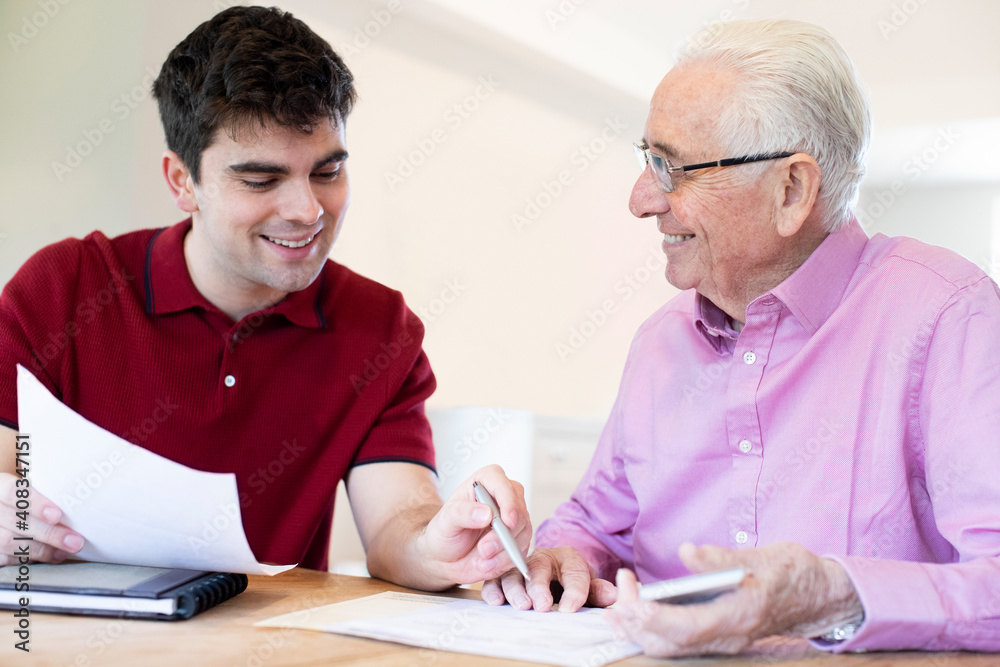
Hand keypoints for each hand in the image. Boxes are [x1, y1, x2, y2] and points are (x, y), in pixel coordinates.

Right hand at [0, 472, 83, 565]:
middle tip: (75, 541)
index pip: (13, 492)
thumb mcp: (31, 488)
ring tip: (65, 552)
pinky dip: (28, 559)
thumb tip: (80, 501)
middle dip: (49, 534)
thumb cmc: (24, 498)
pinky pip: (4, 558)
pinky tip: (49, 558)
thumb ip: (47, 492)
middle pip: (15, 522)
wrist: (7, 510)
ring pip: (8, 542)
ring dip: (41, 550)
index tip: (58, 515)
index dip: (35, 504)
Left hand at [414, 464, 531, 585]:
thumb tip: (487, 513)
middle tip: (484, 550)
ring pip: (523, 532)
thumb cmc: (444, 532)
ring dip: (504, 551)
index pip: (503, 484)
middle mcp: (505, 497)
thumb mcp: (445, 521)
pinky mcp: (518, 540)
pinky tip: (488, 565)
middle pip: (519, 511)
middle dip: (504, 535)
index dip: (509, 502)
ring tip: (482, 561)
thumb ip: (462, 513)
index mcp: (487, 481)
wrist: (445, 557)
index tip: (507, 522)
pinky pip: (521, 550)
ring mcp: (514, 519)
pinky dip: (506, 561)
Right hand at [481, 546, 616, 610]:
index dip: (574, 590)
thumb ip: (598, 591)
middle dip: (539, 587)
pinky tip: (496, 601)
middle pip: (538, 568)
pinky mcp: (504, 575)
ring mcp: (521, 566)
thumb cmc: (570, 582)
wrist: (554, 575)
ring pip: (514, 573)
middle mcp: (542, 558)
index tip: (571, 608)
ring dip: (515, 589)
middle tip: (542, 605)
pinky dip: (493, 589)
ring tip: (521, 605)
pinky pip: (495, 579)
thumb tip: (613, 595)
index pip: (574, 572)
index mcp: (568, 558)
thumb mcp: (588, 585)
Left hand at [605, 542, 862, 657]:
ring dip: (640, 632)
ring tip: (616, 610)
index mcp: (740, 615)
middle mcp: (729, 637)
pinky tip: (637, 615)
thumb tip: (687, 551)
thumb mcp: (760, 556)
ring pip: (673, 649)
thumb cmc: (792, 572)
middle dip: (637, 626)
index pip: (688, 627)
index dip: (655, 619)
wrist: (821, 596)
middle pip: (672, 644)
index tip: (631, 602)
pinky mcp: (720, 639)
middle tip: (615, 600)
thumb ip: (720, 558)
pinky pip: (680, 645)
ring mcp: (724, 642)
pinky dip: (654, 634)